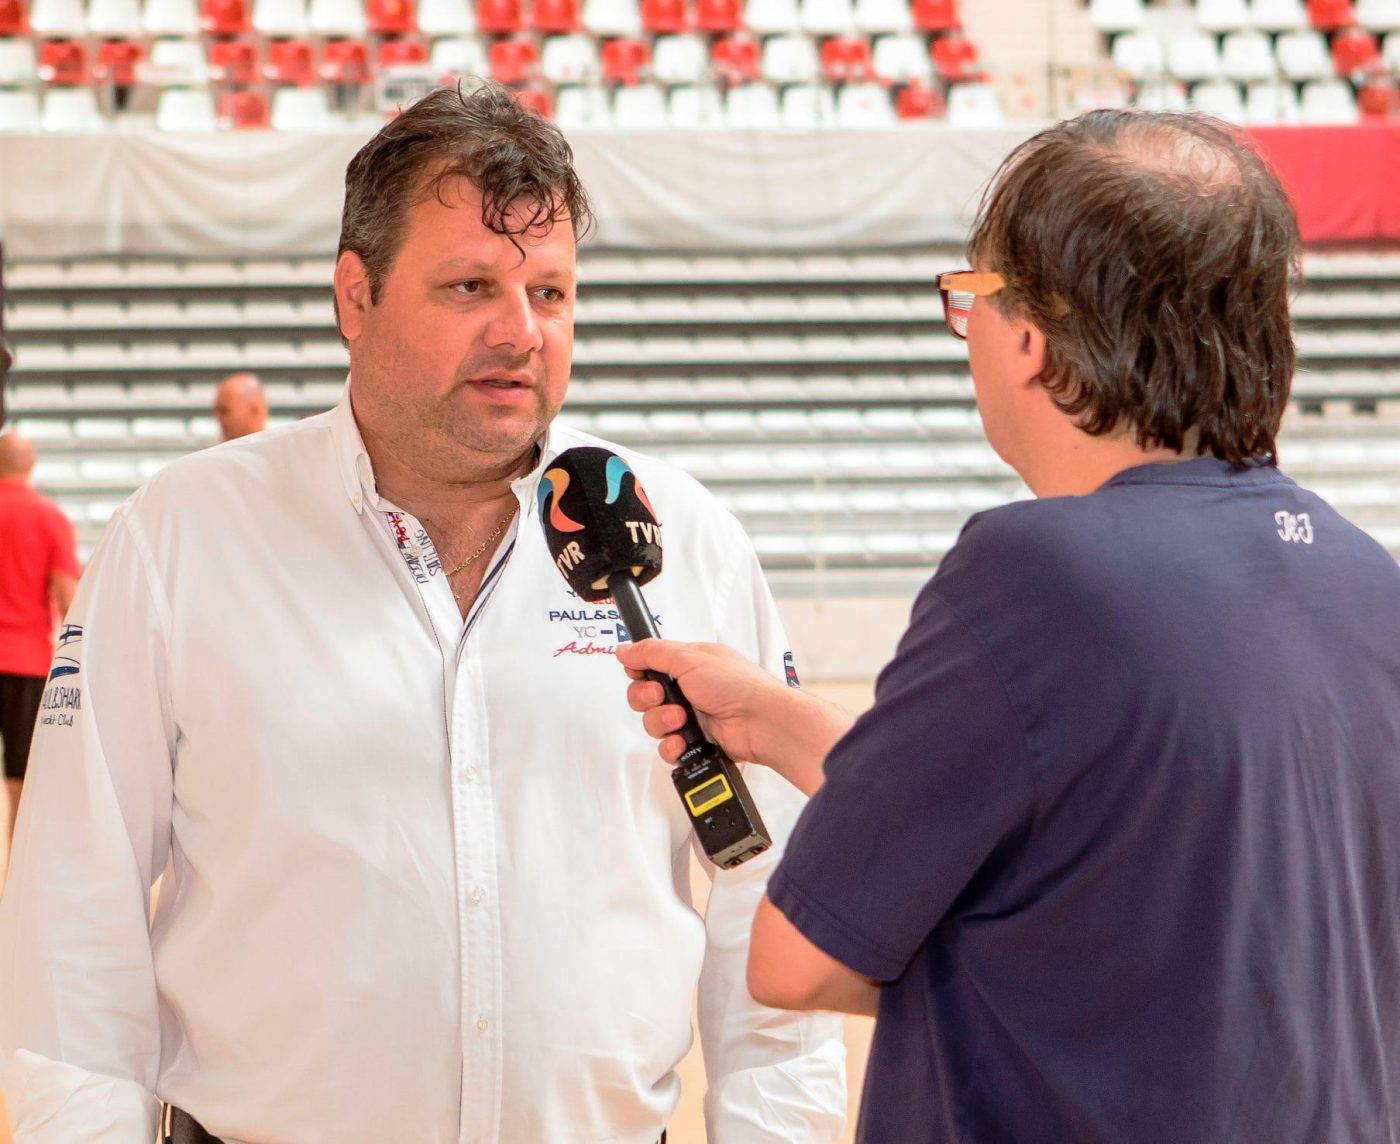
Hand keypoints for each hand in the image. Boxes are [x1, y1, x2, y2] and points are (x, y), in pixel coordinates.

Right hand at [618, 640, 778, 766]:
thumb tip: (626, 649)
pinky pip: (667, 747)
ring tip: (681, 719)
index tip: (640, 674)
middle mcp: (688, 690)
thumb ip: (653, 652)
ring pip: (653, 723)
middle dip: (647, 698)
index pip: (649, 667)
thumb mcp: (690, 658)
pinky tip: (682, 740)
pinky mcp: (694, 741)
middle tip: (662, 696)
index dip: (638, 672)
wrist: (761, 722)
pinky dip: (671, 745)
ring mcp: (692, 717)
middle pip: (645, 696)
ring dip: (662, 721)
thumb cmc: (738, 685)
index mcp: (689, 664)